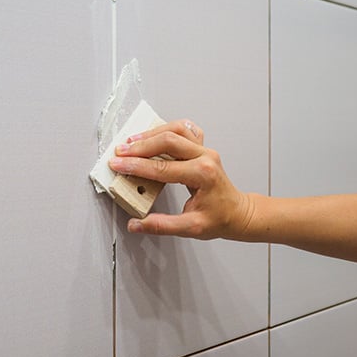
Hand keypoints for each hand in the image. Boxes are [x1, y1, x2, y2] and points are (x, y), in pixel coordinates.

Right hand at [108, 119, 256, 239]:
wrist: (238, 213)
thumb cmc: (219, 219)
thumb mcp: (191, 228)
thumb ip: (162, 226)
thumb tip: (136, 224)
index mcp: (202, 174)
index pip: (162, 168)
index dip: (136, 166)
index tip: (118, 165)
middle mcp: (205, 157)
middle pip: (168, 141)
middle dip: (140, 146)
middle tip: (120, 152)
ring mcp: (205, 149)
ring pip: (176, 129)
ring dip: (151, 133)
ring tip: (132, 141)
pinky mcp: (202, 147)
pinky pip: (184, 129)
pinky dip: (166, 128)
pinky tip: (154, 134)